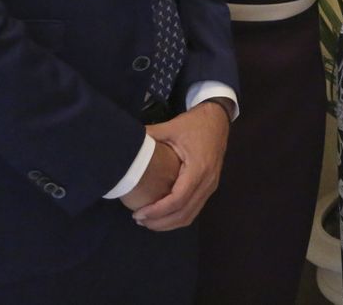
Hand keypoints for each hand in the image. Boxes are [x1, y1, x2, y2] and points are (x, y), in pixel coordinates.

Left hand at [132, 100, 230, 230]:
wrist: (217, 119)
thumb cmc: (194, 124)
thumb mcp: (170, 127)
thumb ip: (148, 136)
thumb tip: (125, 143)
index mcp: (198, 168)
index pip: (178, 199)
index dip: (157, 211)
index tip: (138, 214)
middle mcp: (207, 181)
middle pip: (184, 213)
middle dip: (160, 222)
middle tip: (139, 220)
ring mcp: (210, 186)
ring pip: (190, 215)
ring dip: (169, 223)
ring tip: (148, 221)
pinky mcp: (209, 187)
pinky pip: (194, 209)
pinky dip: (178, 217)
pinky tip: (162, 215)